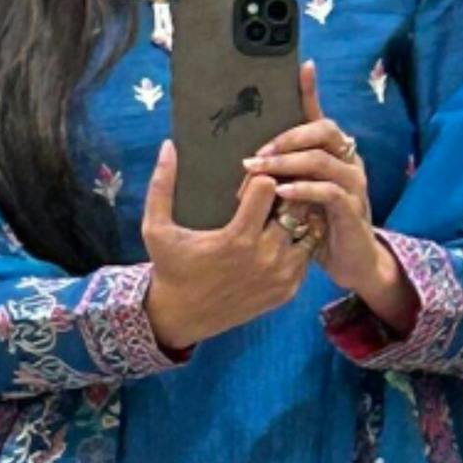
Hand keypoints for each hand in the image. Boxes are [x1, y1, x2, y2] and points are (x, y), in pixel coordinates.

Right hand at [142, 138, 312, 353]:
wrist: (182, 318)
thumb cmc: (169, 269)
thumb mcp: (156, 229)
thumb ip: (161, 186)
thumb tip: (168, 144)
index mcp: (237, 238)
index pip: (268, 186)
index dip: (259, 178)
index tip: (248, 182)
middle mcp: (264, 257)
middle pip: (294, 204)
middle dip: (282, 194)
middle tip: (268, 193)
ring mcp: (279, 276)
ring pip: (306, 228)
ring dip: (295, 217)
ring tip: (277, 213)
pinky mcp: (286, 291)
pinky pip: (306, 254)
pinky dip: (298, 242)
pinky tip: (281, 236)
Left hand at [240, 60, 418, 333]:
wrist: (352, 264)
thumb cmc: (320, 227)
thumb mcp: (299, 196)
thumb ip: (283, 174)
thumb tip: (250, 159)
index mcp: (334, 153)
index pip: (320, 116)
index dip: (311, 91)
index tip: (302, 67)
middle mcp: (348, 162)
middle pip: (323, 131)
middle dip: (286, 138)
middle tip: (255, 153)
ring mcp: (354, 184)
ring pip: (322, 160)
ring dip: (287, 162)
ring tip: (259, 169)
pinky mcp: (352, 210)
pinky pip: (328, 192)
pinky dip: (302, 190)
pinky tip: (281, 193)